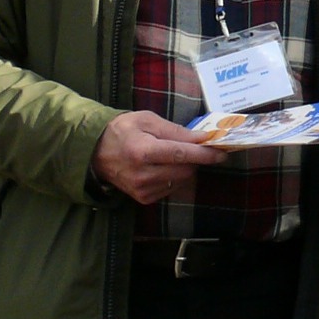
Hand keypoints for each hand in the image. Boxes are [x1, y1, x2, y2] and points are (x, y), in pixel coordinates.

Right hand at [91, 109, 228, 203]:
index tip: (222, 152)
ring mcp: (142, 189)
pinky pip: (172, 188)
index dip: (204, 154)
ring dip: (186, 168)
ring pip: (181, 181)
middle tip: (195, 147)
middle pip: (185, 170)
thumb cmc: (123, 130)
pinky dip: (175, 177)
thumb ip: (175, 130)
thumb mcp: (147, 120)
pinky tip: (163, 167)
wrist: (96, 152)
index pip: (181, 155)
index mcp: (142, 151)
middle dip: (196, 159)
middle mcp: (142, 174)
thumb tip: (202, 138)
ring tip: (173, 155)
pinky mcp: (144, 198)